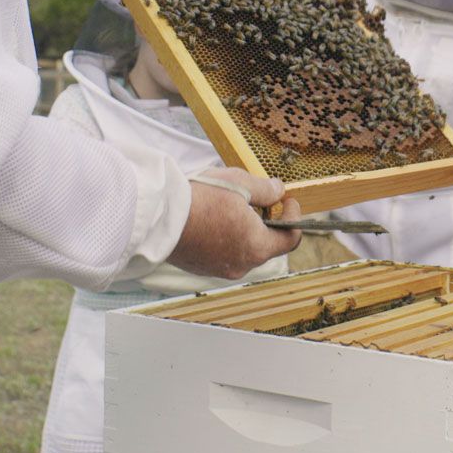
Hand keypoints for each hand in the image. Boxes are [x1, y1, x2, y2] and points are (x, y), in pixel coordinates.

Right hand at [166, 168, 301, 279]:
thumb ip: (266, 189)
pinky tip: (212, 219)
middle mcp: (241, 264)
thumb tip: (278, 190)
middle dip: (267, 221)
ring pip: (243, 249)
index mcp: (257, 247)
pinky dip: (225, 238)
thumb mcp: (240, 183)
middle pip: (266, 244)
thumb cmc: (201, 199)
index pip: (291, 239)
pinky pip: (223, 254)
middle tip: (257, 199)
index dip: (293, 217)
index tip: (287, 201)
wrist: (158, 216)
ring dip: (244, 230)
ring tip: (230, 206)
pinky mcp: (201, 268)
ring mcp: (219, 269)